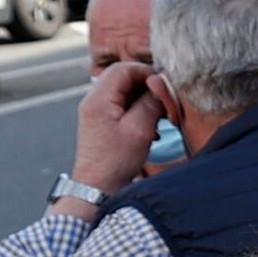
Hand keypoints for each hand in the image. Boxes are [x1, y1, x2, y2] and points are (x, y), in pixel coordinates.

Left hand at [72, 57, 165, 191]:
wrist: (96, 187)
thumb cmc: (115, 162)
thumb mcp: (139, 130)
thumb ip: (151, 104)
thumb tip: (160, 87)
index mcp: (99, 99)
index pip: (124, 69)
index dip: (147, 73)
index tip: (164, 87)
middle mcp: (93, 101)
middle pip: (123, 77)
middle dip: (147, 86)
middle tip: (163, 102)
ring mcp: (95, 111)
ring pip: (124, 91)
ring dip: (144, 99)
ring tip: (158, 117)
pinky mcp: (101, 122)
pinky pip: (121, 105)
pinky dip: (138, 110)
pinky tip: (150, 128)